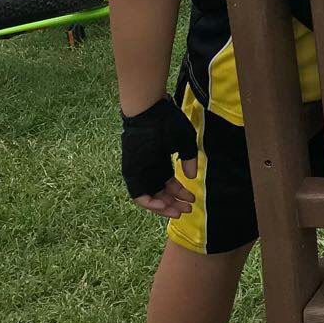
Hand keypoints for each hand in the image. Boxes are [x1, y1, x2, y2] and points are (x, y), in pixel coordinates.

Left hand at [121, 95, 198, 218]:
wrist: (148, 110)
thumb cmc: (168, 122)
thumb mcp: (184, 142)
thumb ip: (188, 160)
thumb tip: (192, 177)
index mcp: (160, 163)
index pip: (168, 185)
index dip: (180, 194)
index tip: (191, 199)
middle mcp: (149, 170)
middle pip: (159, 194)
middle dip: (174, 204)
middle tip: (187, 210)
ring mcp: (139, 172)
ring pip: (149, 197)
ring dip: (162, 207)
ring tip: (176, 212)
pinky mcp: (131, 172)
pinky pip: (137, 194)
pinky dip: (148, 203)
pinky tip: (162, 206)